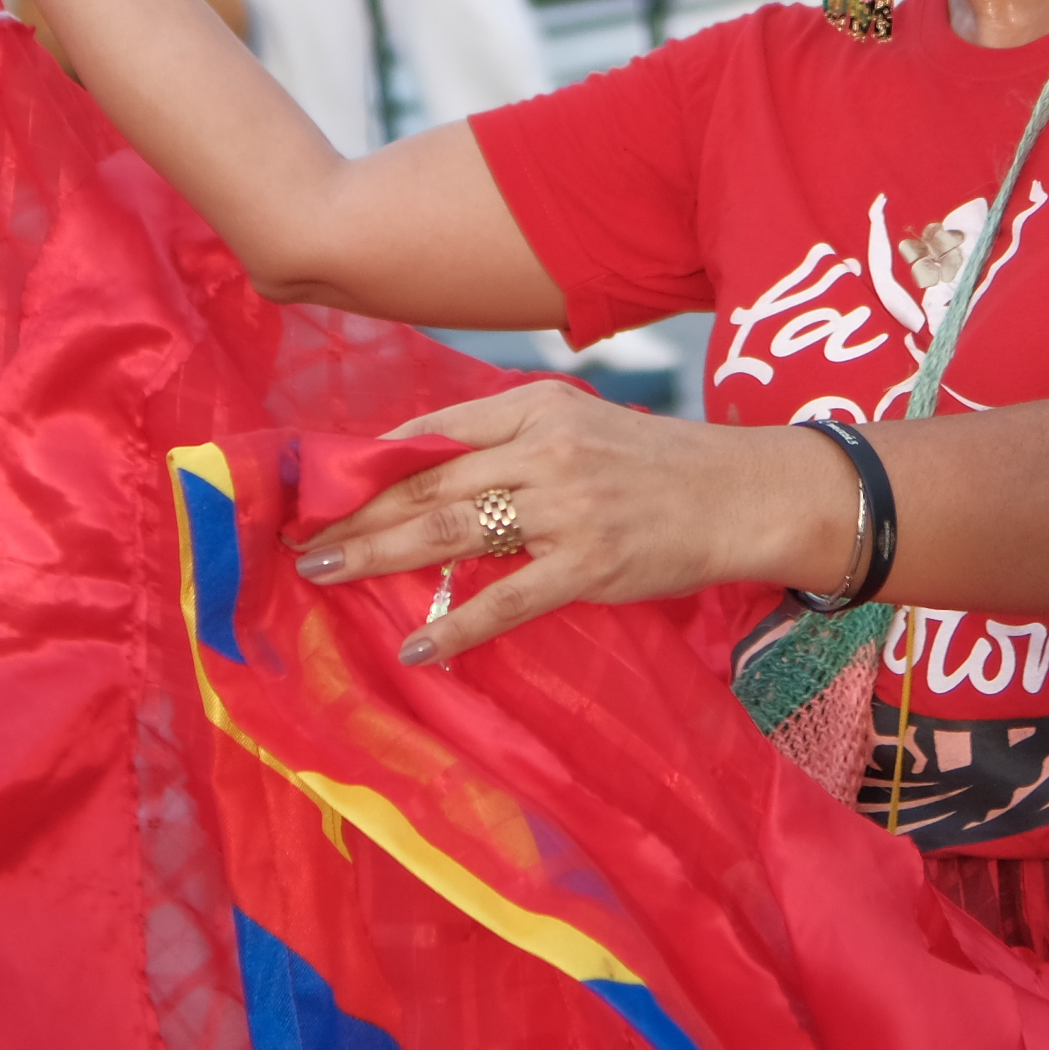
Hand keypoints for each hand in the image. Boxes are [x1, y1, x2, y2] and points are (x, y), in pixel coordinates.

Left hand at [296, 381, 825, 667]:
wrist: (745, 493)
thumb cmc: (657, 468)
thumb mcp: (580, 428)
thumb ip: (510, 443)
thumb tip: (426, 472)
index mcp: (538, 407)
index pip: (434, 432)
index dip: (371, 463)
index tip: (321, 489)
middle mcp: (545, 449)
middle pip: (429, 483)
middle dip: (357, 514)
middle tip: (304, 541)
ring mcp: (567, 507)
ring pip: (452, 531)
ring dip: (380, 556)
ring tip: (329, 575)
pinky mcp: (590, 563)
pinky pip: (506, 599)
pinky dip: (454, 623)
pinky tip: (416, 642)